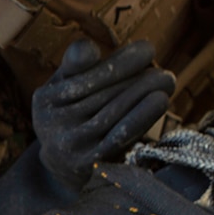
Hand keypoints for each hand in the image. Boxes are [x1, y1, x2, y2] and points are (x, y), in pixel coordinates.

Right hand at [0, 39, 173, 214]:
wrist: (64, 168)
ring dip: (145, 91)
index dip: (119, 61)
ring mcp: (70, 144)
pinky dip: (142, 115)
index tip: (147, 49)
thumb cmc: (74, 114)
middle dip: (138, 76)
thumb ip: (75, 65)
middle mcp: (52, 121)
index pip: (84, 73)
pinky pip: (120, 134)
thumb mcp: (64, 89)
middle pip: (104, 91)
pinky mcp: (90, 162)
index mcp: (46, 98)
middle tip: (164, 69)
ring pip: (114, 110)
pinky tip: (160, 100)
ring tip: (167, 80)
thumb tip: (88, 46)